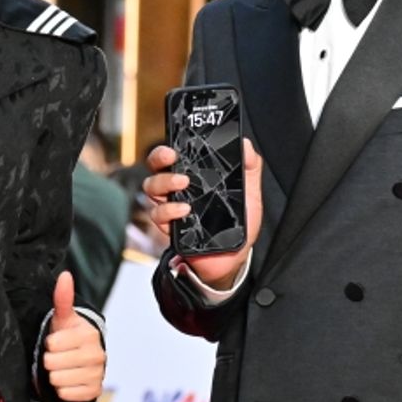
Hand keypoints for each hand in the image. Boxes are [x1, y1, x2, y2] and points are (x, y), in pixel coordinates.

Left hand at [43, 272, 105, 401]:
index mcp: (89, 334)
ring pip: (57, 380)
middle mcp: (97, 354)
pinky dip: (62, 390)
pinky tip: (67, 380)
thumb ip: (63, 298)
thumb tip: (65, 275)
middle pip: (52, 363)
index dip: (48, 343)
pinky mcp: (94, 391)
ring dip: (54, 375)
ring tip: (61, 367)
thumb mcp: (63, 318)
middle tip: (57, 356)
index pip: (52, 344)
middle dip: (49, 360)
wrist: (82, 360)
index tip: (55, 341)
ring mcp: (98, 374)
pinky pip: (66, 394)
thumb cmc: (68, 336)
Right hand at [143, 137, 262, 289]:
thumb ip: (250, 167)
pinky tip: (184, 210)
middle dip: (158, 158)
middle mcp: (177, 190)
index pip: (172, 157)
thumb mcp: (249, 193)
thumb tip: (245, 145)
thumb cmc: (238, 223)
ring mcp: (171, 207)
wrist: (234, 257)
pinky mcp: (170, 227)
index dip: (168, 148)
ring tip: (183, 184)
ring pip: (151, 188)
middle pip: (156, 168)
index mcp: (193, 177)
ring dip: (164, 182)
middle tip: (172, 157)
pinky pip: (158, 215)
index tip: (175, 146)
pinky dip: (168, 210)